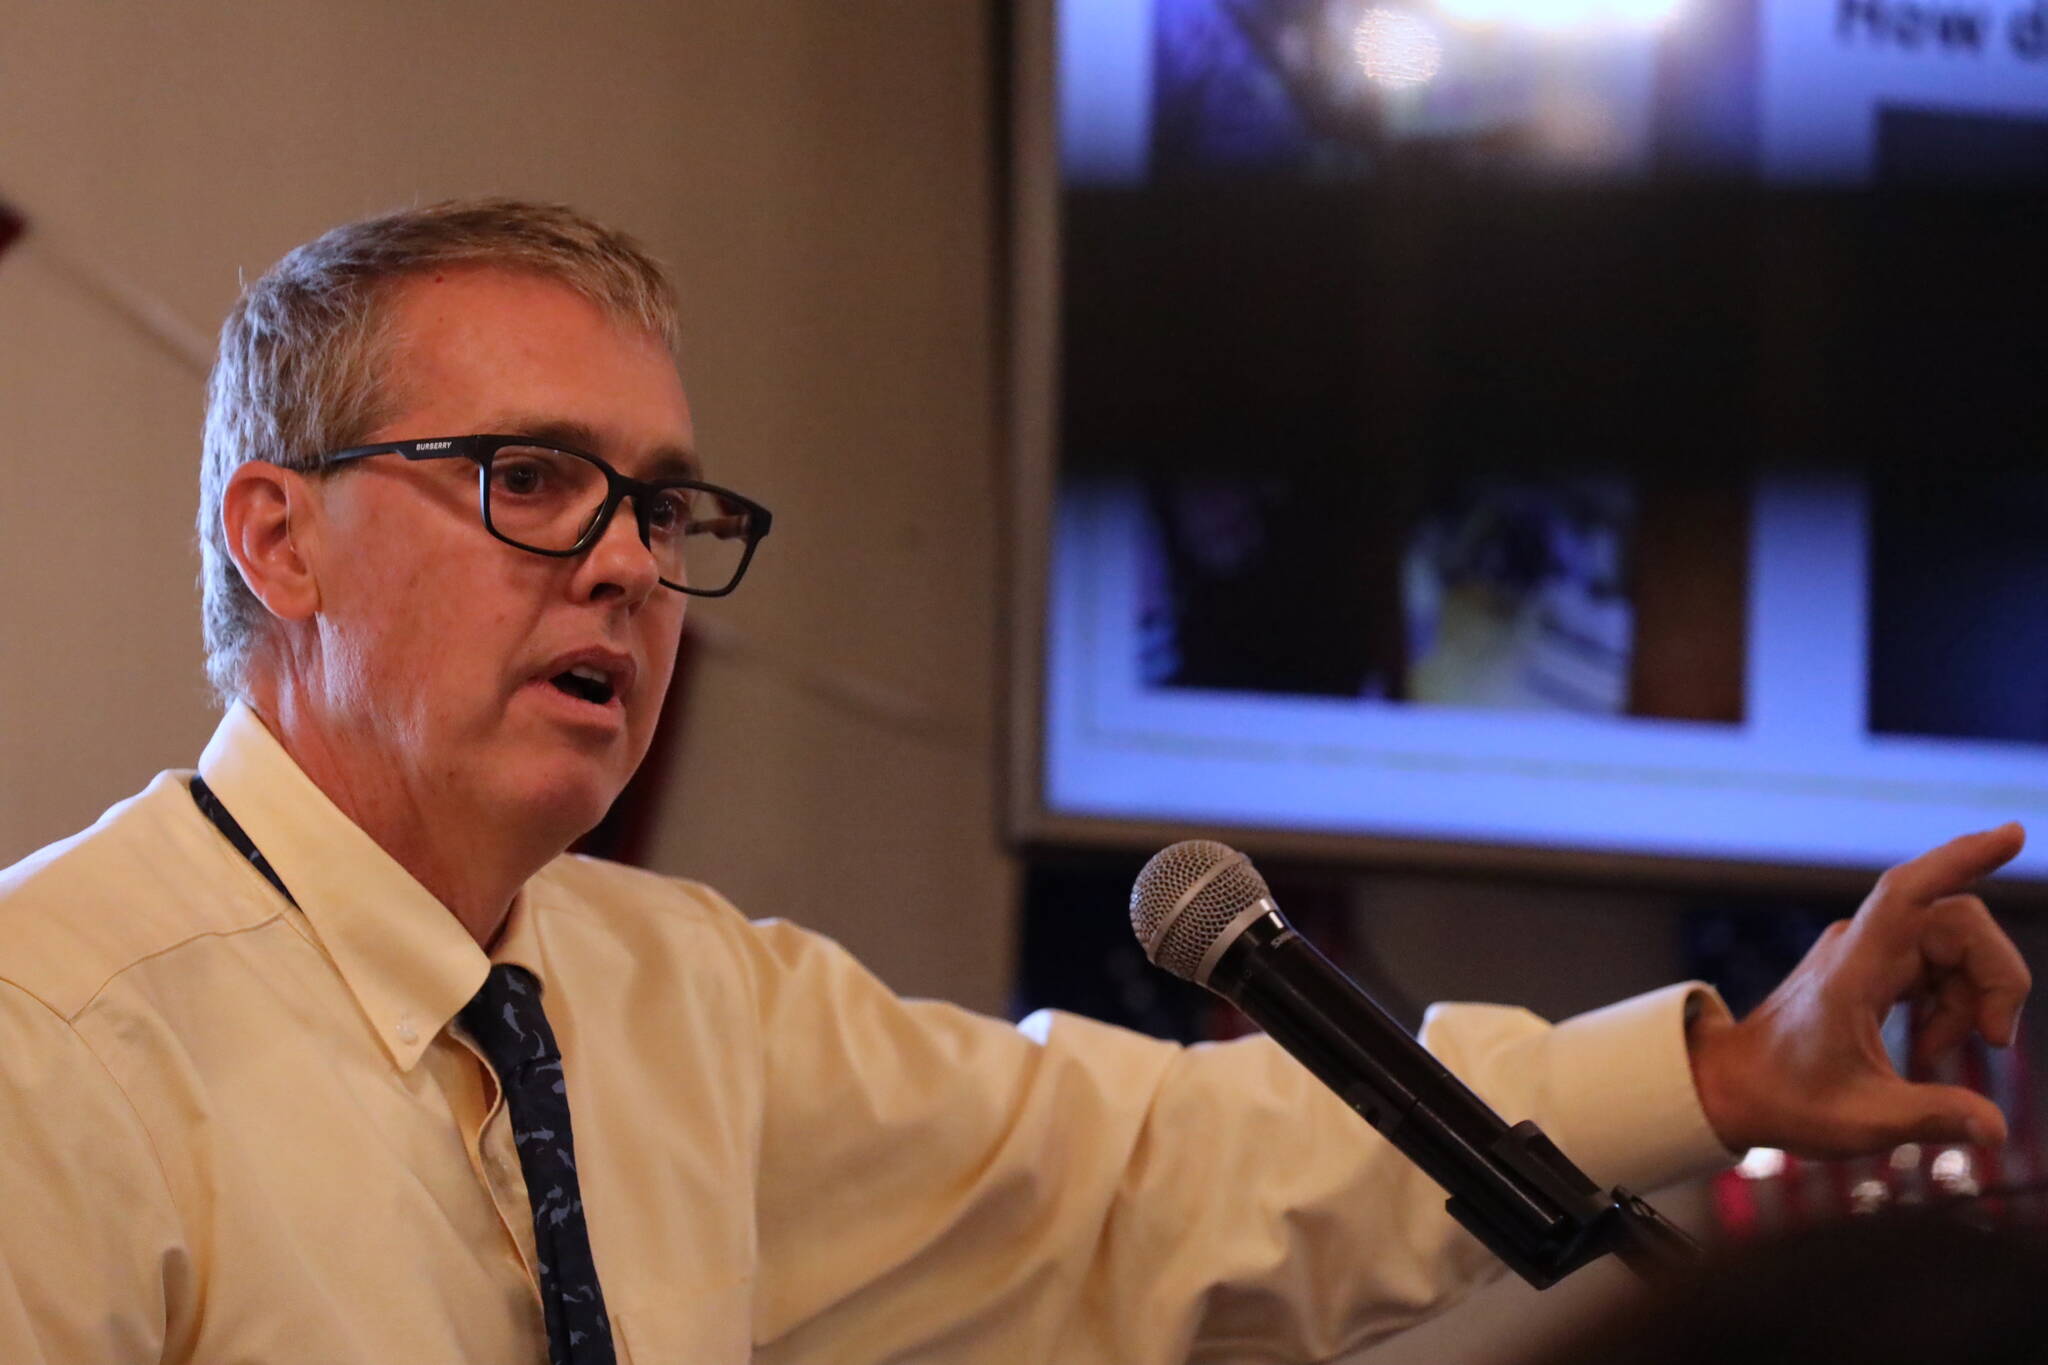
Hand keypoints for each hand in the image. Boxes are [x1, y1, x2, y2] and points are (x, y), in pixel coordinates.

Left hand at [1687, 824, 2030, 1157]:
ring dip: (1970, 1001)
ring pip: (1953, 945)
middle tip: (1994, 1042)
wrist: (1733, 1087)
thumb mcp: (1863, 1121)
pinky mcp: (1871, 966)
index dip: (1960, 859)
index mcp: (1852, 969)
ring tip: (1935, 1058)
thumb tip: (1998, 1131)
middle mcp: (1860, 946)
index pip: (1907, 891)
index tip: (2012, 834)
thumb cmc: (1786, 1100)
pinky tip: (1927, 1049)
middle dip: (1994, 978)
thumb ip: (1934, 1117)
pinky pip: (1936, 964)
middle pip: (1958, 924)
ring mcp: (1865, 952)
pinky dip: (1950, 1004)